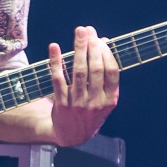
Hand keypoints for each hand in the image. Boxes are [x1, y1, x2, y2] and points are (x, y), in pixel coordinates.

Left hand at [47, 25, 119, 145]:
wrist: (72, 136)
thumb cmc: (90, 111)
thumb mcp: (105, 98)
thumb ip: (105, 74)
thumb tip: (103, 42)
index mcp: (110, 99)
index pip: (111, 72)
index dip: (106, 53)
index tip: (100, 38)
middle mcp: (96, 102)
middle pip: (95, 69)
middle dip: (92, 46)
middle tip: (87, 30)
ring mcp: (78, 103)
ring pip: (78, 72)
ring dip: (78, 49)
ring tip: (79, 32)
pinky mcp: (61, 104)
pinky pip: (58, 79)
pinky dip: (56, 62)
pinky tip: (55, 48)